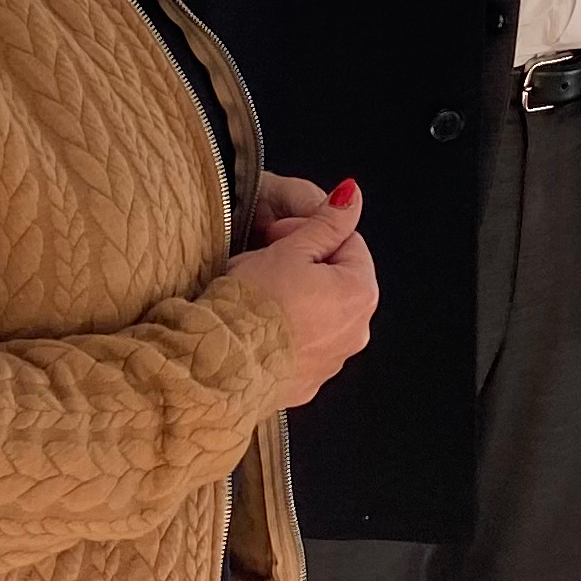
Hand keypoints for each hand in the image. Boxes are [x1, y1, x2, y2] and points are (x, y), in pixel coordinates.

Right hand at [230, 181, 376, 410]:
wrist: (220, 368)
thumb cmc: (252, 305)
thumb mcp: (290, 249)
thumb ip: (327, 222)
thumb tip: (352, 197)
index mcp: (360, 293)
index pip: (348, 243)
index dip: (311, 231)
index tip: (280, 237)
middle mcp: (356, 332)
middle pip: (336, 280)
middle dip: (305, 265)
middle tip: (266, 262)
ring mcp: (333, 362)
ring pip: (319, 314)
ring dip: (295, 299)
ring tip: (257, 296)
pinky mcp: (308, 383)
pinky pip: (302, 346)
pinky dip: (286, 334)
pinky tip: (256, 328)